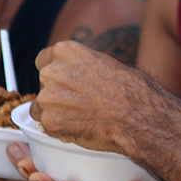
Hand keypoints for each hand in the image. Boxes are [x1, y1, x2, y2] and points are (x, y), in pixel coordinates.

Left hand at [34, 41, 154, 152]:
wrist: (137, 113)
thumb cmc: (130, 88)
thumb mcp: (104, 61)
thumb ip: (81, 66)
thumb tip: (76, 75)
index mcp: (65, 51)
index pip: (43, 61)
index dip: (56, 74)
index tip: (64, 83)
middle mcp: (51, 71)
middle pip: (43, 85)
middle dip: (57, 94)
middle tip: (80, 103)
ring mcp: (48, 97)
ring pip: (42, 108)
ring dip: (57, 113)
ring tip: (83, 116)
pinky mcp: (50, 121)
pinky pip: (49, 127)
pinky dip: (62, 129)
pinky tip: (82, 126)